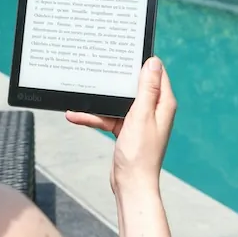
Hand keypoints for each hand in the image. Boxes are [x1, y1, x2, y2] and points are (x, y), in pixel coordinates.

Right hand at [65, 57, 176, 193]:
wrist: (130, 184)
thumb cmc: (140, 154)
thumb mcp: (141, 115)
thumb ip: (147, 89)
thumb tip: (153, 62)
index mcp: (162, 104)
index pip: (155, 74)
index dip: (142, 62)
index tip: (125, 51)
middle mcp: (152, 110)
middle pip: (133, 86)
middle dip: (116, 79)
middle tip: (100, 66)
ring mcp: (138, 120)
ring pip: (117, 102)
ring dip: (99, 101)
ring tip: (80, 94)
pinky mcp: (125, 130)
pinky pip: (107, 117)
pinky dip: (93, 117)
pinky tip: (75, 115)